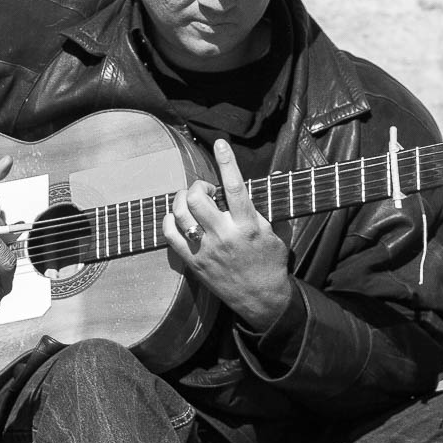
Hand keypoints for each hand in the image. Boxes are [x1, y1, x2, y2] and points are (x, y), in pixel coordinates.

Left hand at [163, 139, 292, 329]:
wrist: (261, 298)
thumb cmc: (269, 263)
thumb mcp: (272, 232)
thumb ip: (258, 209)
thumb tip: (251, 183)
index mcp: (248, 225)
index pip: (235, 186)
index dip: (227, 161)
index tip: (220, 144)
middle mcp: (224, 235)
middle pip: (197, 197)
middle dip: (198, 185)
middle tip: (206, 189)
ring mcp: (206, 249)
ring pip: (180, 213)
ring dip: (182, 199)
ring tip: (191, 201)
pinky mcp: (193, 261)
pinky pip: (170, 234)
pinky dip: (170, 220)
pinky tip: (178, 218)